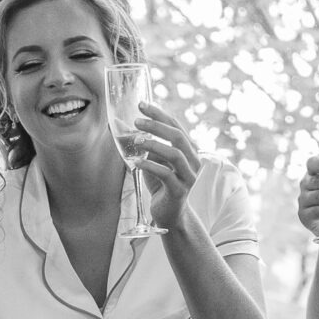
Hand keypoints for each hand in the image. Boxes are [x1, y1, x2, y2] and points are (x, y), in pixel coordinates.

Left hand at [125, 102, 202, 232]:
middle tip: (137, 120)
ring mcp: (188, 176)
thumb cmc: (161, 183)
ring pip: (175, 154)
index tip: (142, 105)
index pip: (176, 125)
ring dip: (154, 144)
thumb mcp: (154, 159)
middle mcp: (193, 161)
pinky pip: (166, 174)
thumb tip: (125, 124)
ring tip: (136, 141)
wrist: (169, 213)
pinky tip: (136, 163)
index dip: (159, 114)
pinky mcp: (179, 191)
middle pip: (178, 136)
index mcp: (188, 149)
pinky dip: (149, 166)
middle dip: (157, 125)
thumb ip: (147, 144)